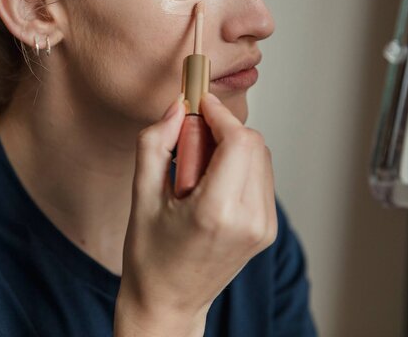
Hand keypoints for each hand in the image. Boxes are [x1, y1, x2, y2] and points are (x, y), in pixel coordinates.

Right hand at [114, 92, 276, 336]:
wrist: (168, 303)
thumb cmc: (150, 256)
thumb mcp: (141, 195)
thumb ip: (156, 143)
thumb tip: (176, 107)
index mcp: (216, 212)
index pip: (239, 140)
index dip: (220, 114)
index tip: (200, 104)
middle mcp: (249, 220)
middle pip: (253, 144)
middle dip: (223, 130)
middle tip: (190, 142)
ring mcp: (263, 227)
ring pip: (261, 157)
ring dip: (232, 147)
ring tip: (198, 170)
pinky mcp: (267, 229)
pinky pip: (261, 177)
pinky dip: (239, 166)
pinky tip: (211, 183)